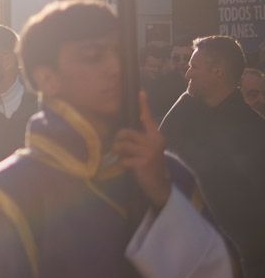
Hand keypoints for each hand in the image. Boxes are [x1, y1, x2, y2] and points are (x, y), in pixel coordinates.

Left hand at [113, 93, 171, 208]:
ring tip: (125, 158)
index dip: (143, 105)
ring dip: (118, 153)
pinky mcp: (142, 162)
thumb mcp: (147, 149)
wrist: (159, 185)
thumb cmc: (149, 165)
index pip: (148, 118)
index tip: (140, 92)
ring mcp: (149, 152)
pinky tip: (129, 168)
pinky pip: (122, 159)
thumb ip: (139, 139)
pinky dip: (121, 164)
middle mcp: (154, 141)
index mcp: (156, 136)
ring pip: (121, 145)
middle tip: (120, 149)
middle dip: (118, 141)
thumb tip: (121, 132)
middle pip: (125, 133)